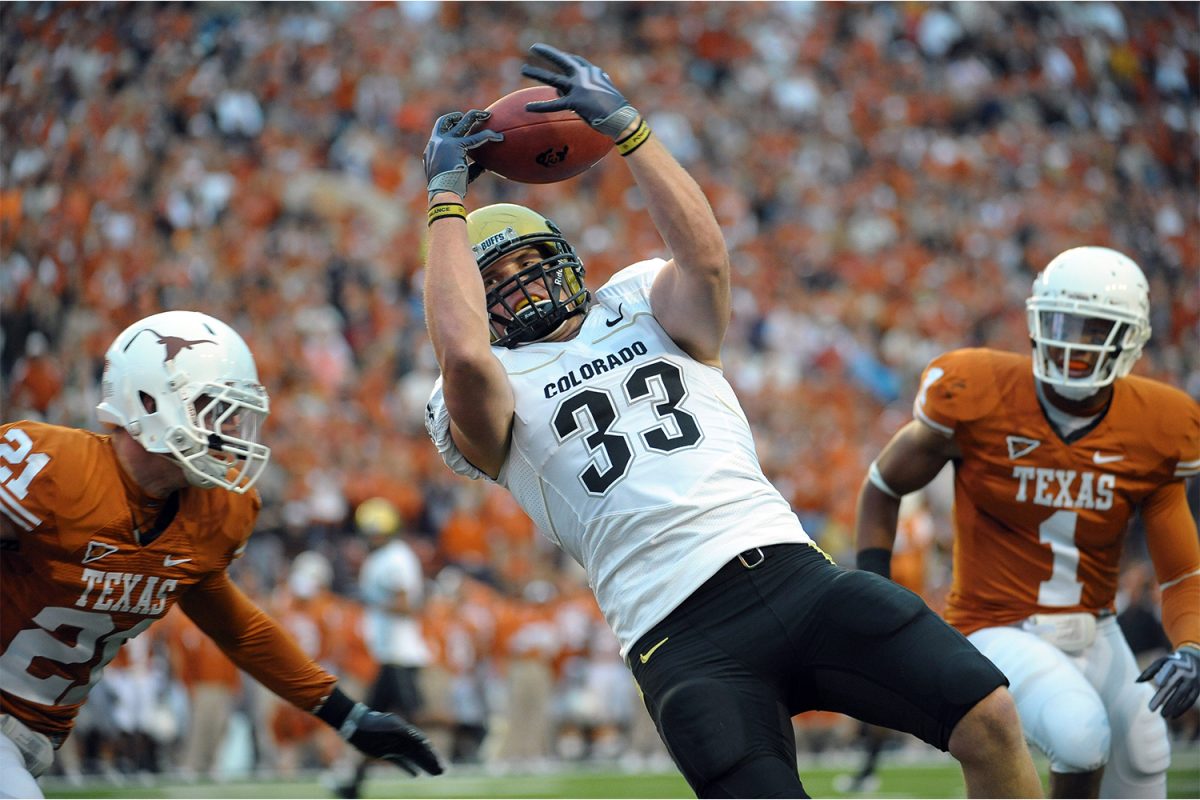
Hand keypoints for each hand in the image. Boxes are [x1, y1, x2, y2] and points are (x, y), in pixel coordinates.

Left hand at [345, 708, 443, 775]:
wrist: (357, 726)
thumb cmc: (373, 722)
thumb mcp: (389, 724)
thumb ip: (404, 731)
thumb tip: (420, 739)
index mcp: (406, 733)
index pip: (422, 745)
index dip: (430, 753)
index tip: (438, 761)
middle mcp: (403, 741)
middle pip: (421, 753)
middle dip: (431, 762)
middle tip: (442, 771)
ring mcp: (396, 747)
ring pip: (414, 759)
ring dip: (424, 766)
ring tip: (435, 773)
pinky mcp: (387, 754)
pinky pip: (401, 762)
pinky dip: (409, 768)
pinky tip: (417, 774)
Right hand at [423, 110, 502, 200]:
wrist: (443, 192)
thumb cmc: (451, 188)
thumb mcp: (458, 174)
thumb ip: (471, 166)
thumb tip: (486, 165)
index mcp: (432, 149)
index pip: (438, 132)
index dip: (449, 125)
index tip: (458, 123)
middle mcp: (436, 142)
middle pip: (445, 121)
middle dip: (459, 116)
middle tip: (472, 116)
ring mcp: (445, 142)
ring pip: (462, 122)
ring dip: (475, 116)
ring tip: (487, 116)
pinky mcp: (456, 145)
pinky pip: (475, 138)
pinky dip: (488, 136)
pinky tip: (498, 137)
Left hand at [520, 43, 638, 138]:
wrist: (621, 117)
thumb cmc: (615, 107)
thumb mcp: (606, 90)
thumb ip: (596, 83)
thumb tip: (598, 81)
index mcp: (592, 72)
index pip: (575, 61)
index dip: (565, 58)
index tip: (556, 55)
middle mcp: (584, 76)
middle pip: (562, 60)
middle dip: (547, 53)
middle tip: (534, 48)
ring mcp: (578, 88)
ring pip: (552, 78)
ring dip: (536, 73)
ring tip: (523, 69)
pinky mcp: (575, 102)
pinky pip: (554, 105)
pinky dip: (540, 106)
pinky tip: (528, 107)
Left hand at [1137, 645, 1199, 718]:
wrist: (1196, 661)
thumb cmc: (1172, 663)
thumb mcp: (1162, 662)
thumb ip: (1149, 671)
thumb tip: (1137, 681)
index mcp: (1174, 664)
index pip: (1169, 669)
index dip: (1164, 676)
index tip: (1157, 684)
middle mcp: (1184, 672)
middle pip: (1173, 685)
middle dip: (1162, 697)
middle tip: (1151, 708)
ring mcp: (1192, 681)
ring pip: (1182, 695)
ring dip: (1172, 705)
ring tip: (1162, 715)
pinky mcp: (1197, 690)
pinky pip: (1190, 700)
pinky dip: (1182, 708)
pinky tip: (1173, 716)